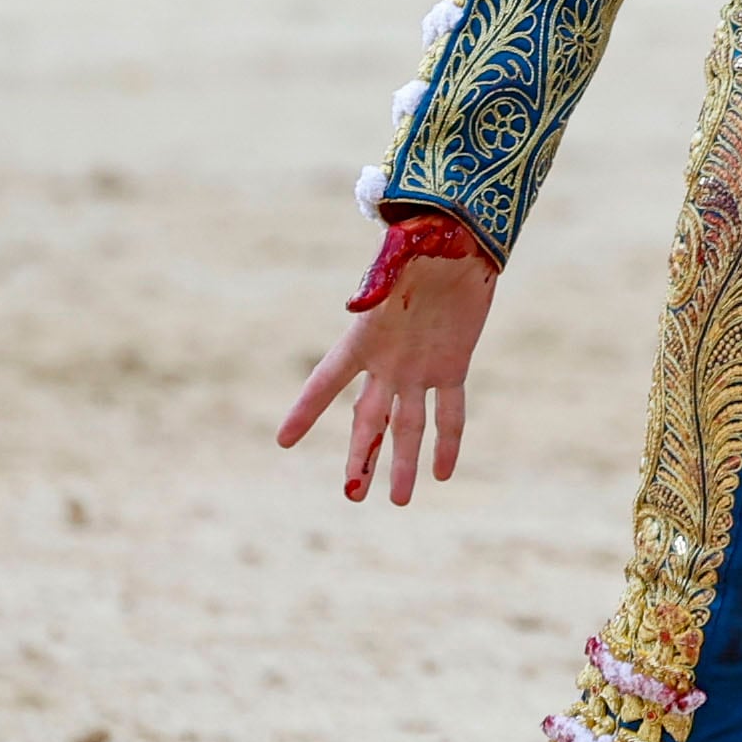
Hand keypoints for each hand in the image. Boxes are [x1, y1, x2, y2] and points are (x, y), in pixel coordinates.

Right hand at [274, 240, 498, 505]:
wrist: (458, 241)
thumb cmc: (419, 244)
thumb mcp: (395, 261)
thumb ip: (377, 283)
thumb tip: (355, 307)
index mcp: (364, 337)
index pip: (327, 381)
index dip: (306, 410)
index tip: (284, 441)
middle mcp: (388, 360)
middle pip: (368, 419)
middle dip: (361, 456)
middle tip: (352, 496)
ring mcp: (419, 367)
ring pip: (408, 425)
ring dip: (403, 462)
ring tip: (398, 501)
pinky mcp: (452, 366)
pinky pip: (450, 412)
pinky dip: (448, 441)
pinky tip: (441, 473)